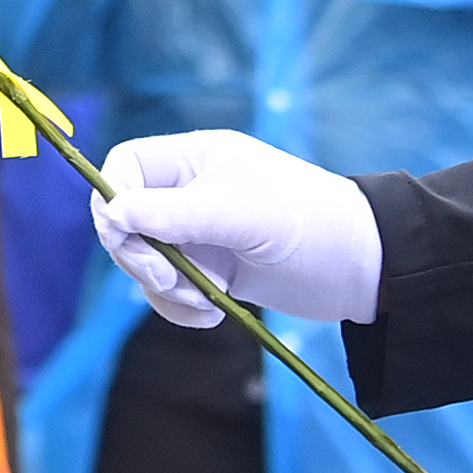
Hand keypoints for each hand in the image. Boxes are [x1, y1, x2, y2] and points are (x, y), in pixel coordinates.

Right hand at [93, 130, 381, 327]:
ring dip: (163, 288)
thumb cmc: (309, 224)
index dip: (112, 198)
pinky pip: (168, 290)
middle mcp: (189, 192)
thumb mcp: (238, 214)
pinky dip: (180, 307)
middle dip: (140, 256)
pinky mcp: (210, 270)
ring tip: (207, 299)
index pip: (125, 167)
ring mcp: (198, 234)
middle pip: (124, 220)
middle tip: (172, 278)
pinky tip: (213, 313)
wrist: (362, 268)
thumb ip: (172, 214)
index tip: (126, 236)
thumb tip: (110, 214)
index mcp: (194, 159)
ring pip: (143, 261)